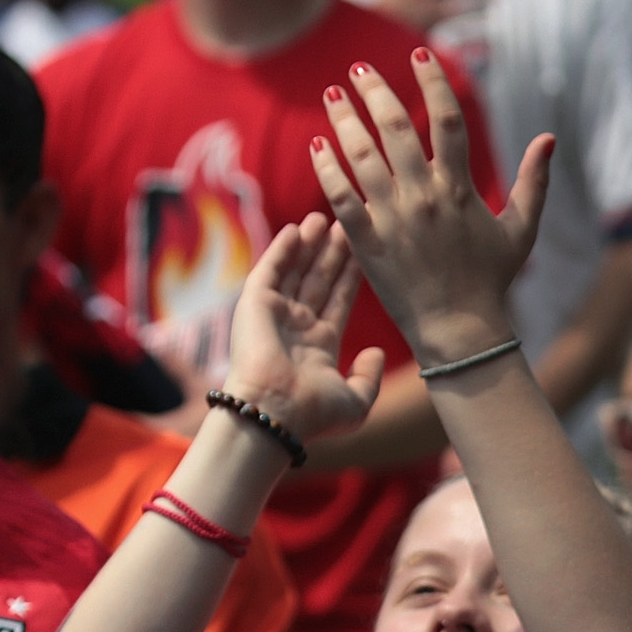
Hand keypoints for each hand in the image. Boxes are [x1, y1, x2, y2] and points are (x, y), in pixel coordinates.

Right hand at [220, 214, 387, 442]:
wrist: (275, 414)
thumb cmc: (314, 414)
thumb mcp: (355, 402)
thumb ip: (369, 377)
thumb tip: (376, 352)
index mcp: (320, 346)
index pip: (339, 301)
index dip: (351, 276)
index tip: (365, 250)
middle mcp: (297, 328)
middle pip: (319, 280)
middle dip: (332, 253)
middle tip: (347, 223)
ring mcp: (275, 315)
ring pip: (296, 272)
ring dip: (309, 245)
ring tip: (325, 217)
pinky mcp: (255, 305)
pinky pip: (270, 271)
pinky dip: (282, 250)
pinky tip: (297, 229)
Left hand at [312, 53, 549, 365]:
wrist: (461, 330)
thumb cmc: (491, 280)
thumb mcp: (522, 230)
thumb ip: (535, 182)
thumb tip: (549, 138)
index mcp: (461, 189)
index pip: (447, 120)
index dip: (433, 81)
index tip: (419, 54)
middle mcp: (426, 198)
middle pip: (395, 128)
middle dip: (375, 91)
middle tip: (360, 68)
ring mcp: (394, 219)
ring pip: (362, 156)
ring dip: (344, 119)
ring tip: (334, 95)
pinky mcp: (368, 243)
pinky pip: (341, 197)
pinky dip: (328, 167)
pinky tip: (318, 144)